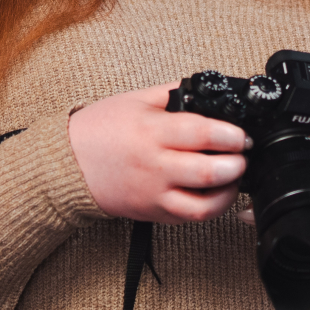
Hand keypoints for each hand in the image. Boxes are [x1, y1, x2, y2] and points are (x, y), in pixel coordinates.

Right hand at [68, 83, 250, 222]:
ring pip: (203, 205)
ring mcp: (154, 193)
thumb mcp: (137, 99)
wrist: (67, 164)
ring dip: (228, 192)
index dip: (231, 135)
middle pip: (209, 172)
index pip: (202, 133)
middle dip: (237, 163)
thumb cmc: (100, 129)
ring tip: (232, 177)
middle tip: (241, 154)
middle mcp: (154, 165)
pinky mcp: (153, 212)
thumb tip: (210, 91)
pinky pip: (189, 218)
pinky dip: (209, 207)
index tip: (241, 135)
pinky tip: (213, 193)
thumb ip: (175, 93)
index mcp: (151, 131)